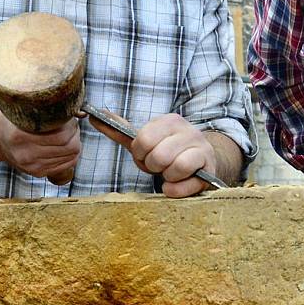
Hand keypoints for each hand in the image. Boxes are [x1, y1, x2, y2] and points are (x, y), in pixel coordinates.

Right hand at [0, 106, 81, 181]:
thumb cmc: (12, 119)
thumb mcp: (25, 109)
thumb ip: (48, 110)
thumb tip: (79, 112)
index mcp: (21, 136)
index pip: (62, 137)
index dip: (72, 126)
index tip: (70, 118)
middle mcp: (26, 154)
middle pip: (70, 148)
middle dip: (75, 134)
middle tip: (71, 125)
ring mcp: (32, 166)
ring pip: (71, 157)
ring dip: (74, 143)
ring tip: (66, 134)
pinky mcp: (37, 172)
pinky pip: (66, 165)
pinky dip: (70, 154)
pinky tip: (63, 145)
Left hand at [90, 112, 216, 197]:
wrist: (202, 162)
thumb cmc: (168, 152)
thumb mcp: (145, 140)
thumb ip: (120, 130)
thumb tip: (93, 114)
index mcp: (170, 121)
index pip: (143, 140)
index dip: (140, 155)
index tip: (147, 156)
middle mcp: (189, 131)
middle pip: (158, 156)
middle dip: (153, 167)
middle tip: (159, 167)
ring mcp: (202, 149)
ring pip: (175, 168)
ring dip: (167, 177)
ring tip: (170, 174)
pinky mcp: (209, 170)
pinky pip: (187, 184)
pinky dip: (176, 190)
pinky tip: (176, 186)